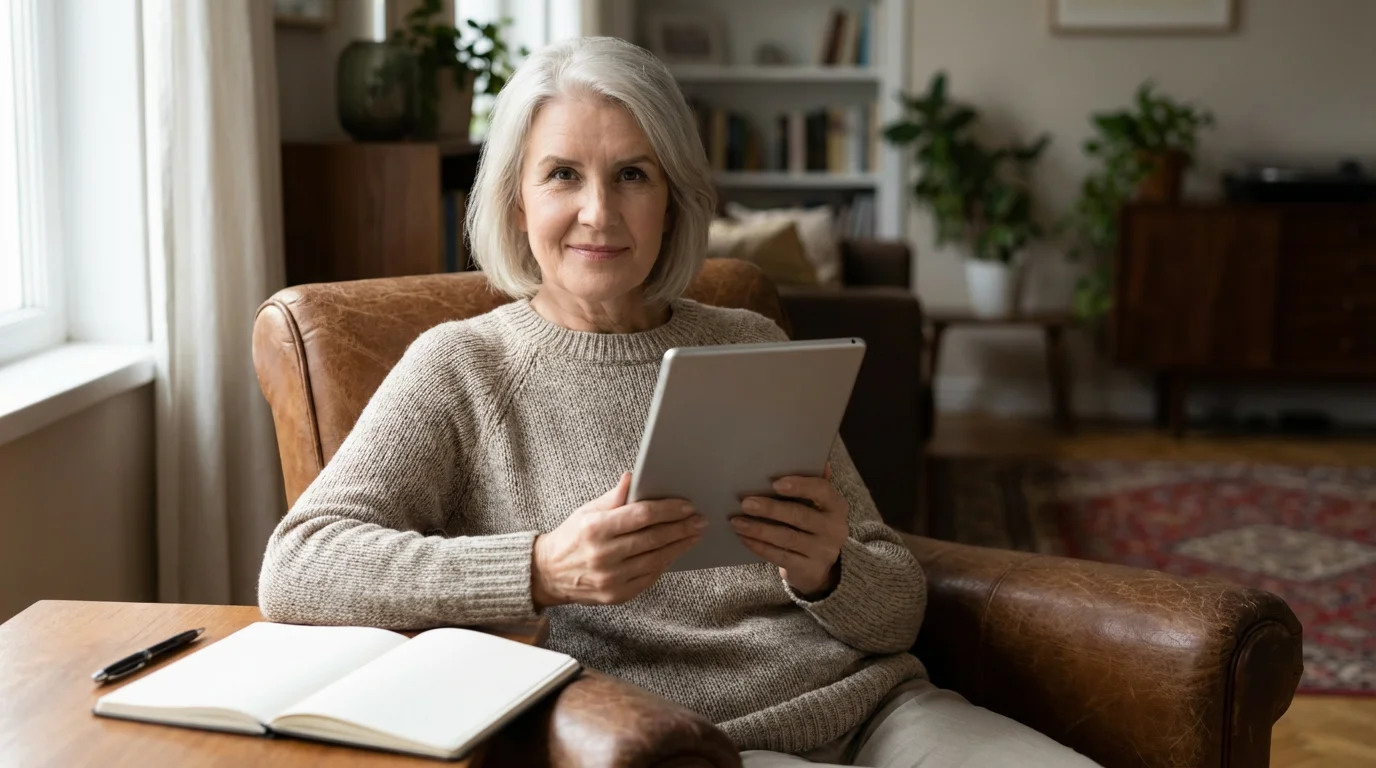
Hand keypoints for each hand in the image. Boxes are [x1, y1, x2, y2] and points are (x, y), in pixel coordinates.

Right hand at [531, 473, 703, 608]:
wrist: (547, 574)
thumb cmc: (571, 537)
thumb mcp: (586, 511)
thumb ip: (613, 497)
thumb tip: (633, 476)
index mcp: (595, 528)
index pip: (641, 515)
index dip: (668, 510)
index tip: (687, 506)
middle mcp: (603, 554)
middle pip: (653, 538)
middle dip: (681, 528)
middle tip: (700, 520)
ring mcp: (610, 578)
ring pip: (656, 560)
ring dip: (679, 546)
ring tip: (694, 535)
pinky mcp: (616, 595)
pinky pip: (649, 578)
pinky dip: (665, 564)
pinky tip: (675, 553)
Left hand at [730, 464, 848, 598]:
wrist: (819, 567)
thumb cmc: (812, 526)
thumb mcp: (818, 506)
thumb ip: (813, 484)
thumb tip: (818, 459)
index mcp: (837, 506)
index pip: (822, 491)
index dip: (800, 486)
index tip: (775, 483)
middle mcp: (835, 528)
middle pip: (800, 516)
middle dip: (770, 509)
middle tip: (745, 503)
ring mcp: (823, 551)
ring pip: (787, 537)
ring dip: (759, 529)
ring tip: (737, 522)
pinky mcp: (809, 569)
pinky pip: (780, 556)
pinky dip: (760, 547)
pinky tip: (744, 538)